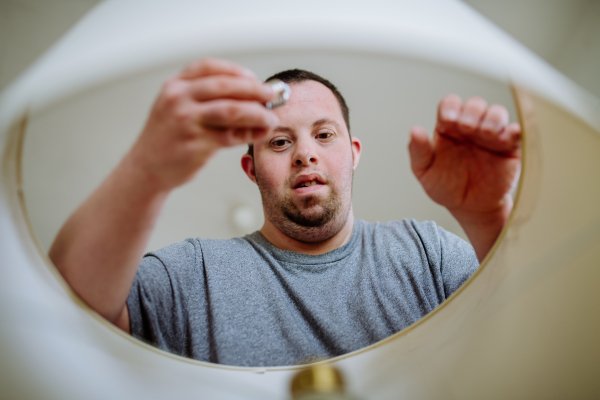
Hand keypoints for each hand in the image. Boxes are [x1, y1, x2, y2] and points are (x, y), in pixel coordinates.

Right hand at [127, 58, 278, 191]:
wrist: (146, 168)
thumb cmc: (167, 137)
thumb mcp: (176, 107)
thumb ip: (204, 98)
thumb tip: (249, 94)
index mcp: (174, 85)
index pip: (209, 67)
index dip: (235, 71)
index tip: (253, 77)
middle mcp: (178, 99)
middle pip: (225, 86)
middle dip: (254, 90)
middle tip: (272, 95)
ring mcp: (186, 121)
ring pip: (232, 110)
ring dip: (257, 113)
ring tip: (271, 117)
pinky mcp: (196, 144)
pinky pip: (231, 135)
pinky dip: (250, 133)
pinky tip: (260, 132)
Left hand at [409, 94, 520, 218]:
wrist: (468, 208)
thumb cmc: (445, 186)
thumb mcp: (425, 171)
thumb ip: (418, 151)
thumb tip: (414, 130)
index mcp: (448, 128)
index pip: (450, 105)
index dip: (450, 107)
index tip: (448, 121)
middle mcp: (471, 127)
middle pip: (475, 104)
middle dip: (472, 112)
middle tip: (467, 128)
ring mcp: (491, 136)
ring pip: (498, 113)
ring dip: (492, 119)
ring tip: (486, 134)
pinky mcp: (510, 148)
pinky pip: (517, 133)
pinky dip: (514, 131)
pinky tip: (506, 138)